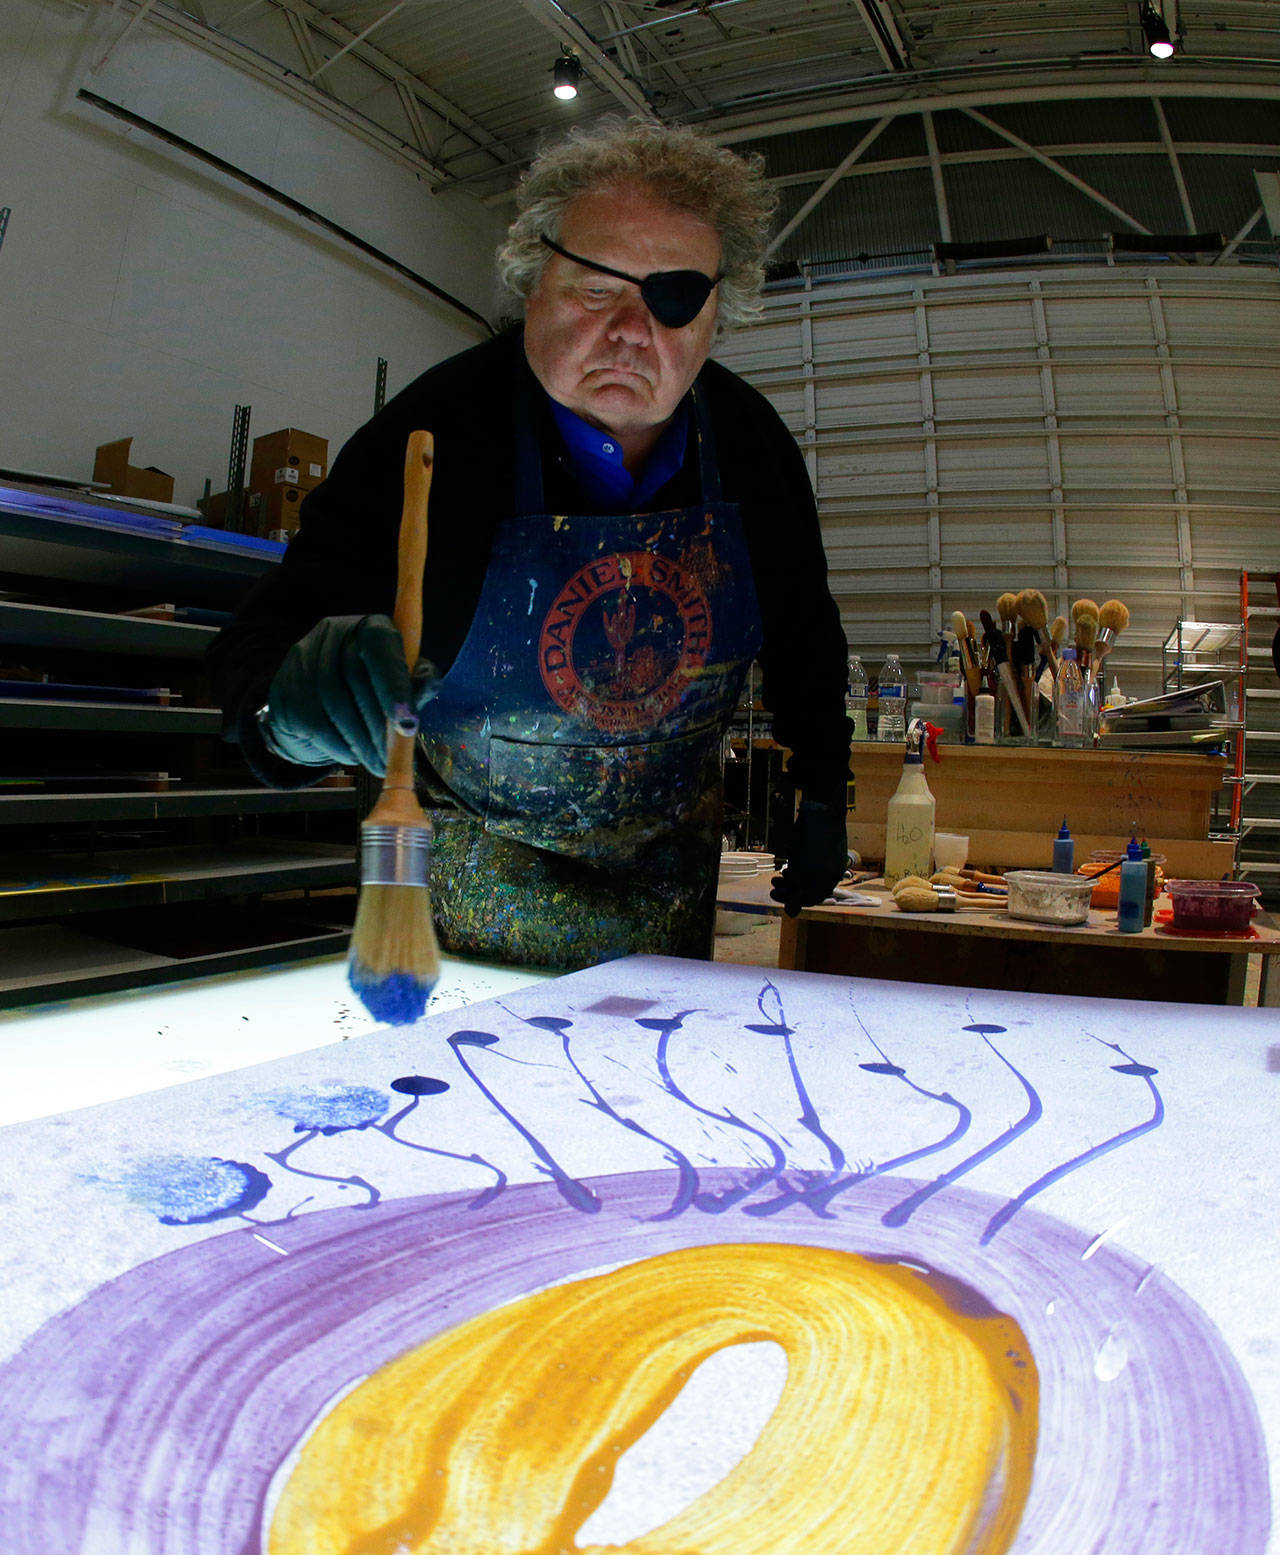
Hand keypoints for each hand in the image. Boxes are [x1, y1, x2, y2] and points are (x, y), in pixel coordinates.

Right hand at [261, 614, 436, 775]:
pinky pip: (315, 724)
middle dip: (378, 726)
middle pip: (354, 679)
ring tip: (378, 764)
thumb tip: (427, 686)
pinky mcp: (283, 690)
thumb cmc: (375, 690)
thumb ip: (419, 683)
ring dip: (361, 742)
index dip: (393, 684)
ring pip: (334, 705)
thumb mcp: (404, 683)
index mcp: (369, 626)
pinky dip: (339, 747)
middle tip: (393, 758)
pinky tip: (352, 756)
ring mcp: (302, 660)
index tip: (407, 724)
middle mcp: (332, 633)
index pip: (380, 644)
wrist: (320, 704)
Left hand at [769, 799, 848, 917]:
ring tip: (780, 874)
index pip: (809, 899)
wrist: (822, 809)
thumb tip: (792, 914)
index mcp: (828, 879)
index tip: (773, 893)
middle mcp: (833, 872)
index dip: (790, 899)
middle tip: (774, 883)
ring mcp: (832, 860)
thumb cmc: (810, 838)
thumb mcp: (800, 868)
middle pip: (809, 889)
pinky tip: (791, 864)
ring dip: (793, 879)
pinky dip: (801, 869)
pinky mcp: (828, 850)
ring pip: (811, 877)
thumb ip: (796, 892)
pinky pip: (815, 867)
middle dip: (789, 888)